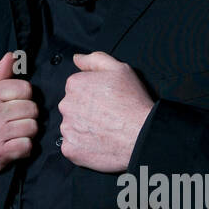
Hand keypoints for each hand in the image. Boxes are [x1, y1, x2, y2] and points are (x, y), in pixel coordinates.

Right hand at [0, 51, 38, 190]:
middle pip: (31, 107)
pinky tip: (14, 148)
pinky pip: (27, 146)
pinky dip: (24, 149)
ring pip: (32, 127)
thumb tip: (12, 56)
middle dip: (29, 116)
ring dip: (28, 134)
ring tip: (16, 135)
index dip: (25, 97)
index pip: (23, 88)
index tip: (17, 105)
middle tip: (17, 123)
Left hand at [58, 51, 154, 171]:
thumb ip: (94, 59)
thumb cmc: (133, 102)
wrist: (141, 134)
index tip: (105, 101)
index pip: (76, 88)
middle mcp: (66, 105)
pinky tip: (99, 143)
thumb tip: (77, 59)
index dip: (92, 95)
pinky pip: (72, 147)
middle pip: (71, 108)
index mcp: (75, 84)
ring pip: (71, 128)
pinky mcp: (70, 149)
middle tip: (106, 117)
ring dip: (83, 129)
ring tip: (104, 131)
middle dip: (85, 112)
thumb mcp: (119, 69)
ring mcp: (67, 129)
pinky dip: (82, 147)